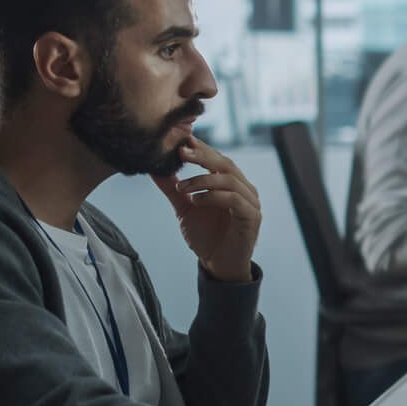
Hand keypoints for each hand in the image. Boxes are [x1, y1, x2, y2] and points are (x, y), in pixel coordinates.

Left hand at [151, 134, 260, 282]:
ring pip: (230, 180)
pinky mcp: (252, 217)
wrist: (217, 264)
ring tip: (182, 187)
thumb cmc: (206, 236)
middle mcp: (244, 189)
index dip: (202, 149)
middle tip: (182, 152)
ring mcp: (251, 202)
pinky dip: (213, 197)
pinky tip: (196, 201)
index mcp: (230, 183)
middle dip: (203, 156)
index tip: (181, 141)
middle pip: (226, 164)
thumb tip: (154, 168)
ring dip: (203, 180)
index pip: (218, 159)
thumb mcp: (184, 208)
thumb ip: (173, 189)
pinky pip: (234, 200)